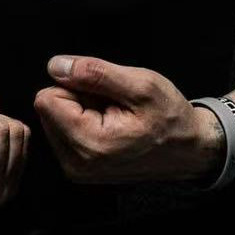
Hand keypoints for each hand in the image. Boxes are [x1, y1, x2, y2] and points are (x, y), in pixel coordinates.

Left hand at [34, 56, 222, 184]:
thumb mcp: (139, 84)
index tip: (105, 94)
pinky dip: (84, 121)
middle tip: (112, 105)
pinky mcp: (79, 167)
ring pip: (55, 118)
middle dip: (78, 98)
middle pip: (49, 109)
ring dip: (82, 109)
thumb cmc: (169, 118)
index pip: (46, 98)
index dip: (76, 85)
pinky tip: (110, 124)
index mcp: (88, 143)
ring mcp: (77, 168)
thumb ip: (94, 73)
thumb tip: (56, 66)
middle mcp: (76, 163)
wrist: (187, 149)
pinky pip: (65, 130)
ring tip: (114, 114)